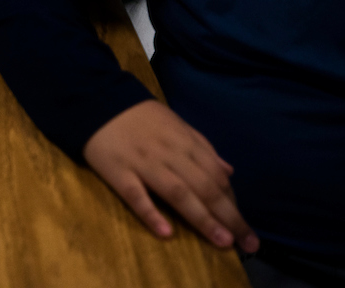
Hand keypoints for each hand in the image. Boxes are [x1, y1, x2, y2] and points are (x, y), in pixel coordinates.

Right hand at [84, 100, 258, 252]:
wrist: (97, 101)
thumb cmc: (140, 116)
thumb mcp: (176, 123)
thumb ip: (202, 147)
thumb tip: (229, 172)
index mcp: (184, 141)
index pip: (215, 175)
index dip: (232, 201)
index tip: (243, 226)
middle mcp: (168, 153)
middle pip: (203, 187)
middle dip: (228, 216)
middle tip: (248, 243)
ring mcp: (143, 163)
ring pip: (177, 193)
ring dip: (202, 218)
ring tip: (221, 241)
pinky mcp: (118, 173)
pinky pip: (136, 195)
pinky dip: (151, 213)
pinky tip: (166, 232)